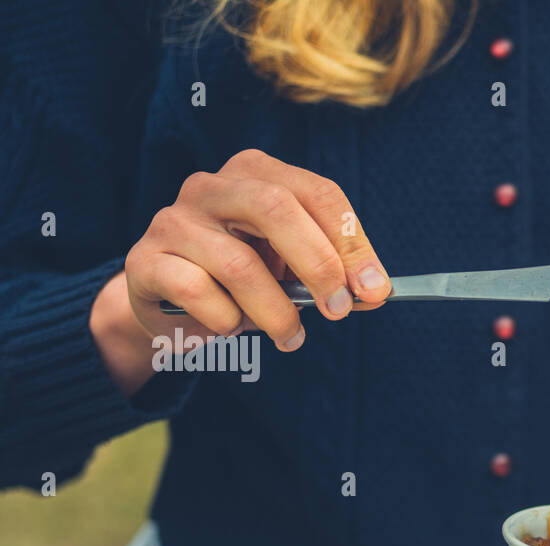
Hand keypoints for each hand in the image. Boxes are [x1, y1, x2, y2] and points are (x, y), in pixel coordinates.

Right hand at [124, 148, 390, 352]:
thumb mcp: (292, 271)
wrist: (169, 302)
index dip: (352, 242)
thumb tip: (374, 293)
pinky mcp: (146, 259)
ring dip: (276, 312)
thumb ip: (335, 277)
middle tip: (337, 310)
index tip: (374, 290)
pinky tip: (231, 327)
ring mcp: (174, 219)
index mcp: (257, 175)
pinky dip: (226, 320)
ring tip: (290, 337)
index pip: (317, 193)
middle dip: (318, 265)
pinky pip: (197, 292)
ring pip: (238, 264)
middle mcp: (212, 186)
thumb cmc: (242, 280)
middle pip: (276, 208)